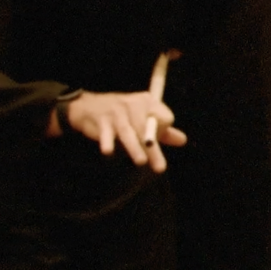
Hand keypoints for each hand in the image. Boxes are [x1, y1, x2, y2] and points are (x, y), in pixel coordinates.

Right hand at [55, 91, 184, 172]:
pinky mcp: (101, 119)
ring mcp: (116, 112)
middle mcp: (134, 104)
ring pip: (128, 132)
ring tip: (141, 161)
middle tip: (159, 167)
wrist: (88, 106)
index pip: (163, 117)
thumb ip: (162, 130)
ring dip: (134, 147)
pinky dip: (107, 141)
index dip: (161, 131)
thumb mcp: (143, 118)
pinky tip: (108, 151)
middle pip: (147, 128)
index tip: (156, 142)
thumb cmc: (121, 115)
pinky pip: (105, 132)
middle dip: (152, 149)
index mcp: (148, 101)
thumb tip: (182, 140)